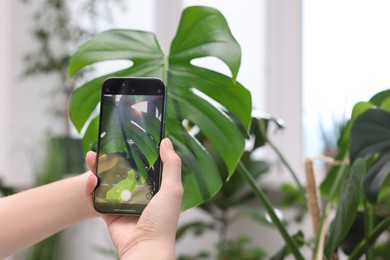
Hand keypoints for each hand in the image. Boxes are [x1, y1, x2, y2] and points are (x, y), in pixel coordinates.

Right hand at [85, 138, 182, 258]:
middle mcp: (139, 193)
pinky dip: (91, 188)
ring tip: (91, 158)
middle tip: (103, 146)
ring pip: (107, 181)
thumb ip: (172, 164)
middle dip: (111, 158)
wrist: (144, 248)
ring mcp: (123, 202)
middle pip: (122, 170)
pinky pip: (97, 197)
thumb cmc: (163, 221)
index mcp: (155, 187)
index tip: (126, 139)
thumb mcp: (173, 189)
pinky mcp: (109, 212)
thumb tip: (167, 142)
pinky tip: (90, 179)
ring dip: (98, 169)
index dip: (135, 152)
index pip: (143, 165)